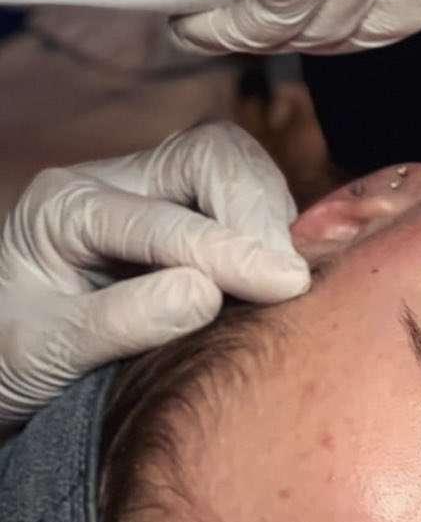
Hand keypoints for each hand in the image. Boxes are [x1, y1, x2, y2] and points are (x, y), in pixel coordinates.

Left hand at [0, 122, 309, 427]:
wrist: (4, 366)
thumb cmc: (11, 361)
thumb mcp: (40, 352)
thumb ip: (118, 322)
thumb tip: (206, 294)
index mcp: (65, 205)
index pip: (165, 218)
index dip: (229, 249)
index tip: (283, 285)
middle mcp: (116, 183)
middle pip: (210, 156)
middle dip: (257, 210)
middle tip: (290, 274)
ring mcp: (158, 192)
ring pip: (238, 166)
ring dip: (273, 215)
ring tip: (290, 274)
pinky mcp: (194, 213)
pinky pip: (250, 196)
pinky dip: (276, 227)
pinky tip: (279, 269)